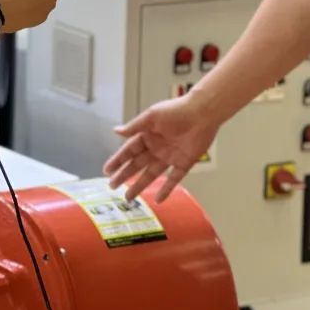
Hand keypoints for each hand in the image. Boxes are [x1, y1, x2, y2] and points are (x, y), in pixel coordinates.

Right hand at [102, 91, 219, 202]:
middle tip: (113, 186)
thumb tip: (116, 131)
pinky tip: (158, 199)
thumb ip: (134, 127)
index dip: (118, 160)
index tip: (107, 170)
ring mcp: (170, 156)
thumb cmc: (177, 110)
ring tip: (129, 196)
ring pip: (151, 174)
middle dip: (125, 175)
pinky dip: (166, 189)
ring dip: (140, 185)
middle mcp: (157, 147)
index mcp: (148, 134)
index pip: (129, 150)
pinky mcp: (184, 163)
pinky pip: (173, 179)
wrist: (202, 113)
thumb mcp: (152, 116)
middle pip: (137, 164)